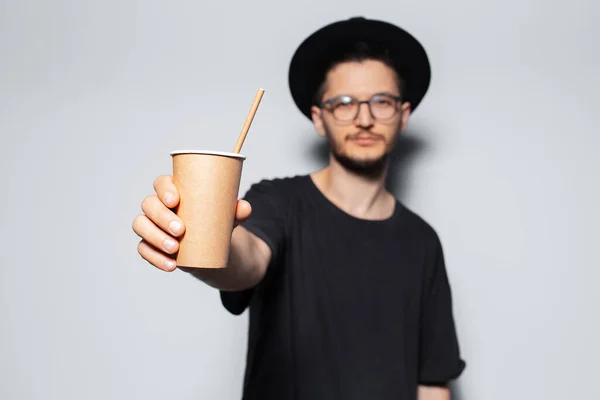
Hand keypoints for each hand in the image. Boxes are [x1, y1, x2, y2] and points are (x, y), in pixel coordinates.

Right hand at [132, 175, 251, 271]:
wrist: (212, 246)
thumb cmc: (214, 221)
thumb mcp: (227, 216)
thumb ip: (237, 211)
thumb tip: (245, 208)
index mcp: (174, 191)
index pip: (161, 183)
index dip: (164, 189)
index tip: (175, 200)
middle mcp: (158, 205)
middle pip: (149, 205)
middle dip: (161, 217)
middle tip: (181, 230)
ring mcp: (151, 225)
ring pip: (141, 225)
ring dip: (155, 237)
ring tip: (175, 248)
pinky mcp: (150, 244)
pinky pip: (144, 249)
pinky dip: (155, 257)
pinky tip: (171, 265)